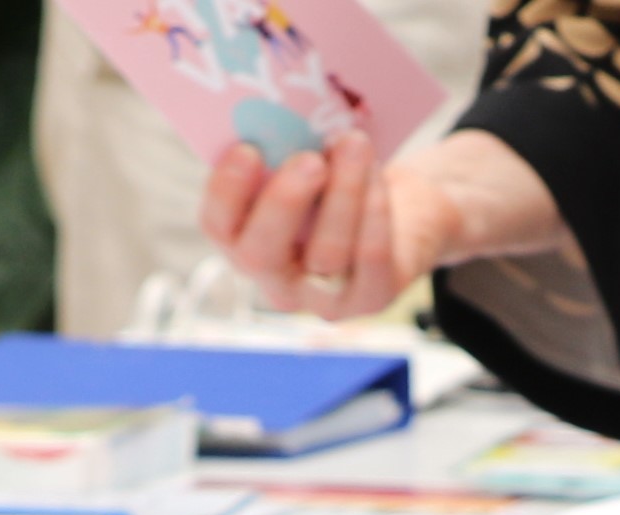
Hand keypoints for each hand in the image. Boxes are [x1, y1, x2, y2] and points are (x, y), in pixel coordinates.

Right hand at [206, 131, 455, 319]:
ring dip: (343, 192)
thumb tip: (284, 109)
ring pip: (326, 252)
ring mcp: (322, 299)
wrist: (400, 217)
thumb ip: (286, 149)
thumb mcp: (307, 164)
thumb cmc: (337, 182)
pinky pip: (369, 255)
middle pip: (261, 254)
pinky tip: (376, 174)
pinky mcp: (370, 299)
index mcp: (244, 242)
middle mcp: (277, 281)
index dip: (226, 191)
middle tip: (309, 159)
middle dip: (283, 202)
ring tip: (354, 144)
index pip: (218, 227)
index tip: (247, 149)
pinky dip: (374, 210)